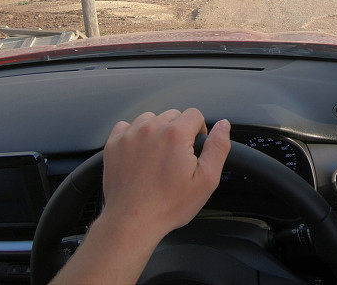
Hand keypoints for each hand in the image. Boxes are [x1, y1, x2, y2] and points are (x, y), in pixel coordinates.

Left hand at [101, 109, 230, 238]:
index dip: (199, 131)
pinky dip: (135, 136)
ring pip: (151, 119)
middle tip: (176, 158)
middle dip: (178, 132)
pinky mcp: (114, 144)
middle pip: (173, 115)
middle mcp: (151, 129)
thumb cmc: (168, 205)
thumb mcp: (206, 180)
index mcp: (175, 134)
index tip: (193, 150)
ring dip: (157, 132)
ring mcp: (129, 135)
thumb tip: (223, 125)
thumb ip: (218, 147)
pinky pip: (127, 127)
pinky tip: (140, 155)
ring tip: (158, 156)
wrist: (132, 221)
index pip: (194, 114)